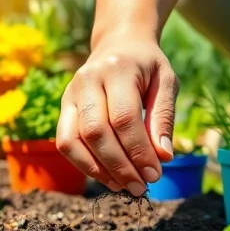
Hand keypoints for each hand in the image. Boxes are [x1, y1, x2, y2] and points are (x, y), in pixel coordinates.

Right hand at [56, 36, 177, 196]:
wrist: (118, 44)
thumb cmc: (147, 66)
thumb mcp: (167, 82)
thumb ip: (164, 118)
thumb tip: (163, 157)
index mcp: (117, 69)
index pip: (124, 118)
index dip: (138, 151)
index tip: (155, 174)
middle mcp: (87, 80)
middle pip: (96, 132)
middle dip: (119, 166)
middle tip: (140, 187)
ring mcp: (70, 94)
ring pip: (73, 141)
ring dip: (98, 170)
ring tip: (123, 187)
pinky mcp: (63, 108)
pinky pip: (65, 143)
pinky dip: (84, 165)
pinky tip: (108, 177)